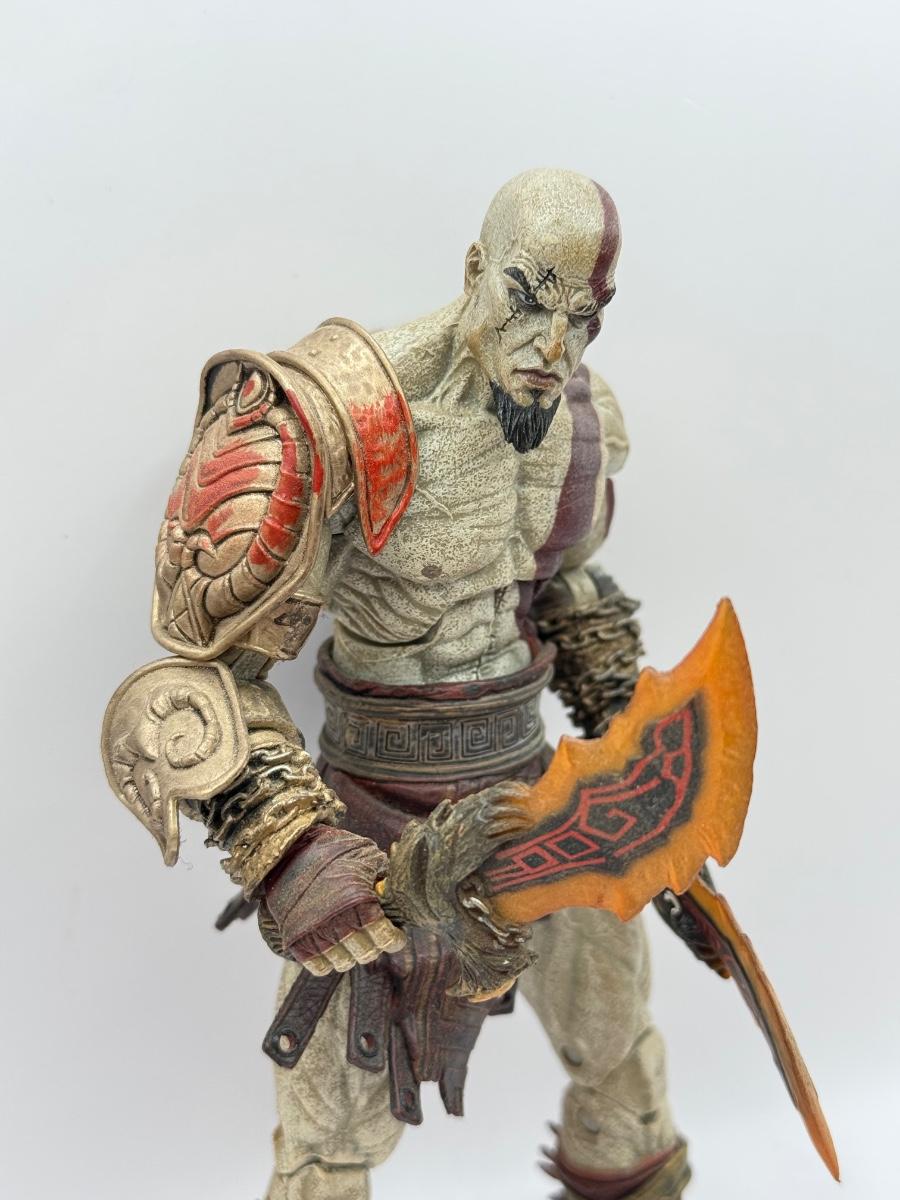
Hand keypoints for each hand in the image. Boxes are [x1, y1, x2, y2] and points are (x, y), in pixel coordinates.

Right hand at [263, 825, 405, 974]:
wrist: (289, 850)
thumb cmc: (332, 851)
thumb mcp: (366, 856)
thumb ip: (385, 879)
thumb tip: (397, 895)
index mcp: (361, 904)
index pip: (388, 940)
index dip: (395, 938)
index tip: (395, 933)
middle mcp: (339, 925)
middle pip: (367, 954)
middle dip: (374, 944)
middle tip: (372, 932)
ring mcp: (316, 936)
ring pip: (345, 963)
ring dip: (351, 952)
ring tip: (351, 937)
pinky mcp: (296, 941)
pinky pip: (320, 968)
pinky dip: (328, 960)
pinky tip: (332, 944)